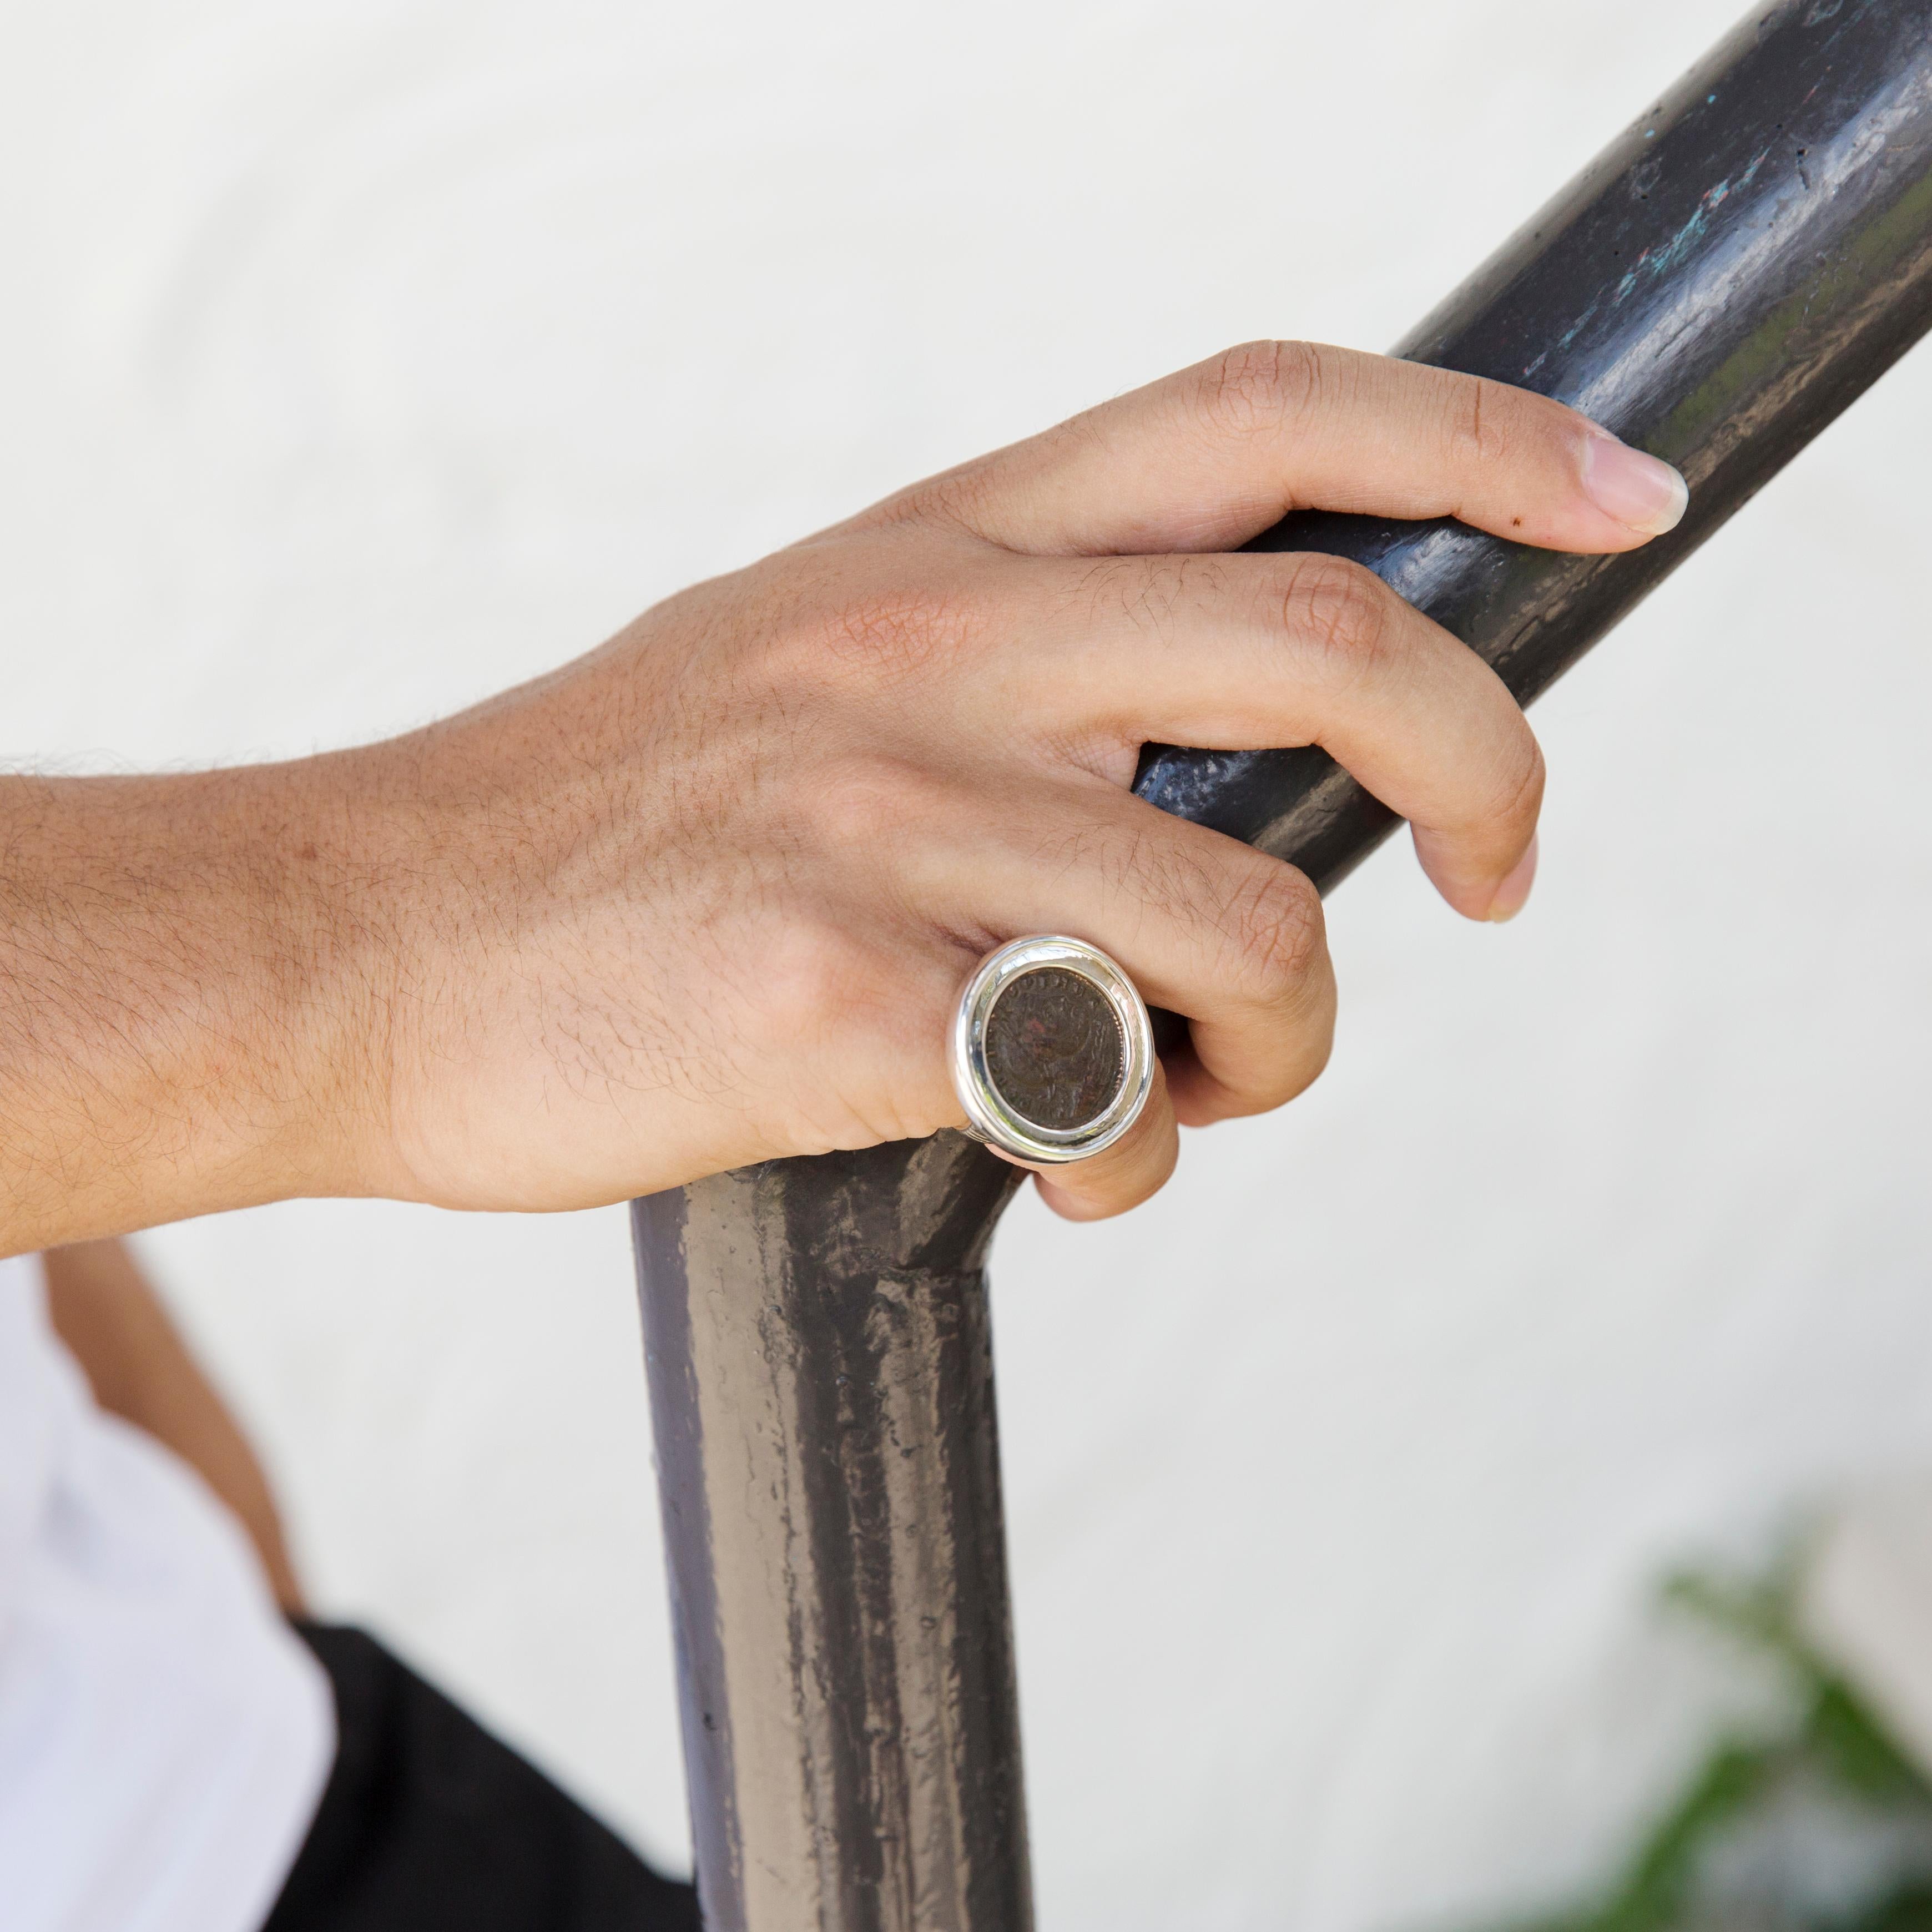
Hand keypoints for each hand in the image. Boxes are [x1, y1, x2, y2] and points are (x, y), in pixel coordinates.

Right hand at [0, 343, 1685, 1245]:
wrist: (349, 938)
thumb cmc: (593, 826)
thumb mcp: (805, 659)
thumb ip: (1007, 664)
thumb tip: (1210, 756)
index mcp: (932, 549)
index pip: (1258, 413)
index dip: (1473, 437)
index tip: (1610, 503)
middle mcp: (927, 647)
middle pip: (1331, 646)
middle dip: (1486, 770)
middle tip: (1497, 879)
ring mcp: (885, 816)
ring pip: (1250, 920)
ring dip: (1283, 1043)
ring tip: (1189, 1093)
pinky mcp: (842, 995)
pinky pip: (1103, 1086)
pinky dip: (1133, 1155)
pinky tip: (1058, 1169)